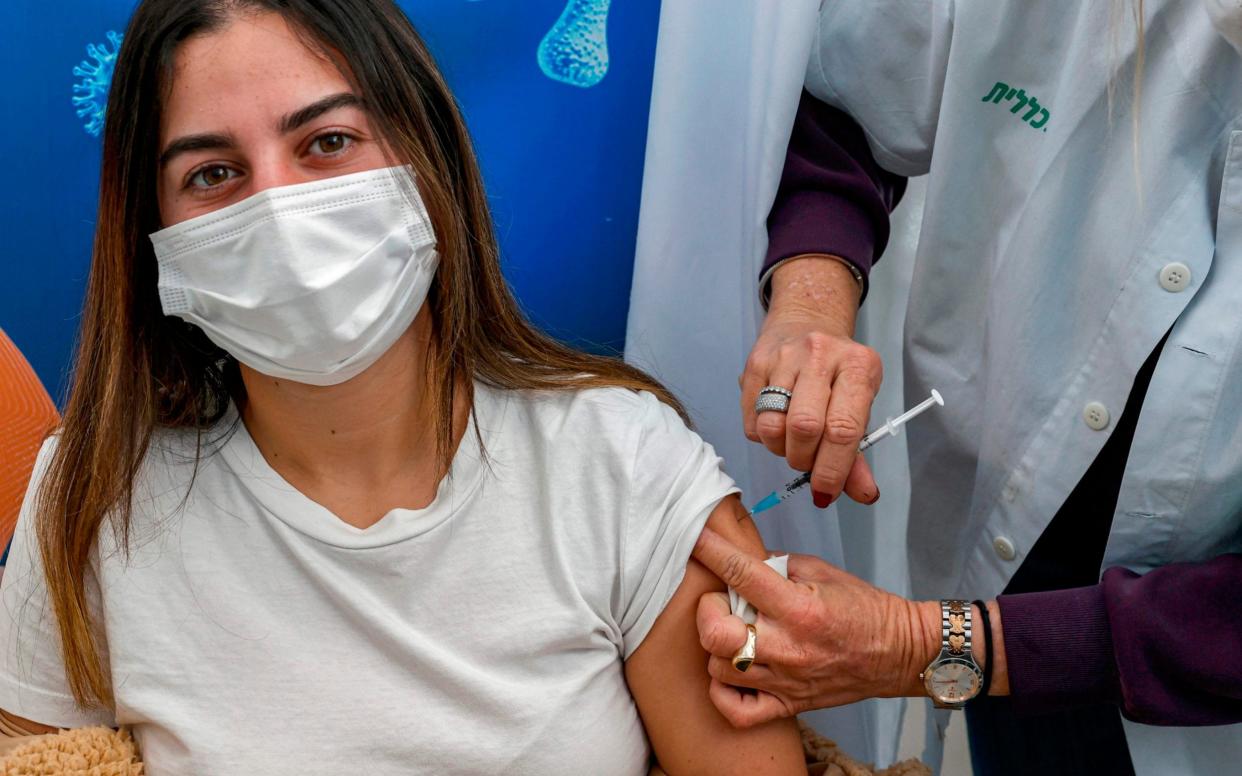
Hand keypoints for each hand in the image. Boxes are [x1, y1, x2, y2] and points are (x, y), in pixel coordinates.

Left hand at [691, 527, 938, 726]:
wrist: (898, 653)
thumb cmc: (863, 609)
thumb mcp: (822, 571)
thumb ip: (777, 564)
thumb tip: (740, 560)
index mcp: (798, 608)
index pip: (741, 575)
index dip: (712, 552)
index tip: (697, 539)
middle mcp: (788, 647)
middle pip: (715, 634)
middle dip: (706, 610)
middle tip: (720, 601)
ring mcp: (785, 680)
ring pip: (718, 669)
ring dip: (717, 645)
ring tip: (733, 631)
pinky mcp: (788, 704)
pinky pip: (736, 710)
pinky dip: (723, 692)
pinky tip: (733, 671)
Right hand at [743, 257, 881, 505]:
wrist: (807, 322)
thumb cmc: (838, 374)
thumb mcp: (859, 405)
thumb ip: (858, 453)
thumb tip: (864, 494)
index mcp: (858, 366)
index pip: (843, 428)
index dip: (832, 469)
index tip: (825, 491)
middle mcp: (821, 355)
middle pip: (805, 428)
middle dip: (804, 460)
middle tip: (807, 463)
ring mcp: (784, 356)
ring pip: (772, 426)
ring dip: (781, 450)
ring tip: (791, 443)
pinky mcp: (755, 363)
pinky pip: (752, 421)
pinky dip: (764, 437)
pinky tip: (777, 424)